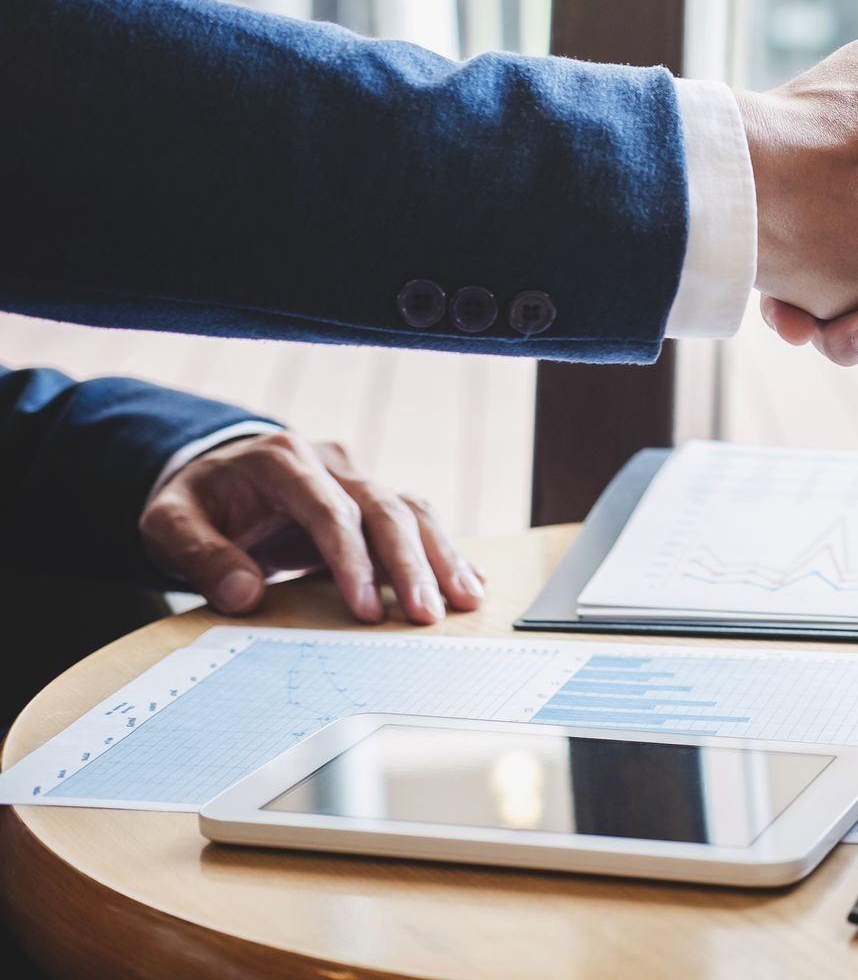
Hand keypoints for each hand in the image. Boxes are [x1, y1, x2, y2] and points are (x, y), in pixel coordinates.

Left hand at [138, 430, 484, 624]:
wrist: (213, 474)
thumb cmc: (195, 503)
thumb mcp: (170, 524)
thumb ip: (202, 556)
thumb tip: (244, 594)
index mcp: (283, 460)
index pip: (331, 511)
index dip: (353, 561)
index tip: (367, 612)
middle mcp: (331, 462)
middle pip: (386, 508)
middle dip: (412, 565)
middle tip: (428, 615)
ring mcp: (356, 477)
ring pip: (412, 510)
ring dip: (442, 556)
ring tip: (467, 599)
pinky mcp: (371, 499)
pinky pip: (417, 519)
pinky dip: (443, 551)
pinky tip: (469, 580)